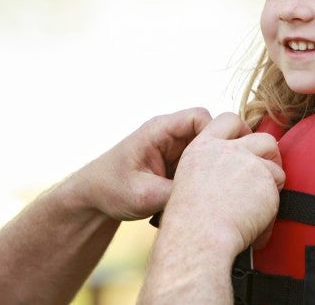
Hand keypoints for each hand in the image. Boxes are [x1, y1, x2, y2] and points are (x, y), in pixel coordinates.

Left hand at [74, 107, 212, 220]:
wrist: (94, 197)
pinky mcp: (177, 163)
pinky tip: (196, 197)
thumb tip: (211, 193)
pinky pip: (200, 165)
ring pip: (208, 150)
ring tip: (205, 192)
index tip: (221, 162)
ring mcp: (174, 148)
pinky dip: (202, 180)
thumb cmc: (111, 189)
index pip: (200, 117)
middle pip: (209, 132)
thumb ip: (178, 191)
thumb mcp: (144, 195)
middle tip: (220, 180)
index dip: (216, 135)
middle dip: (217, 155)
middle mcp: (170, 134)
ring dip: (210, 170)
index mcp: (159, 130)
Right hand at [160, 112, 284, 255]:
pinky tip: (256, 228)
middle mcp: (226, 150)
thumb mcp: (191, 182)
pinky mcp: (266, 181)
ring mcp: (248, 163)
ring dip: (272, 187)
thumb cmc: (190, 222)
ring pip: (276, 167)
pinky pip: (279, 196)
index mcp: (203, 147)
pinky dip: (271, 214)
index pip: (228, 121)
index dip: (243, 131)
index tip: (246, 147)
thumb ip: (213, 169)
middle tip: (265, 176)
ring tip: (259, 209)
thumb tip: (234, 173)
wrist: (198, 236)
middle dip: (270, 156)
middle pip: (263, 138)